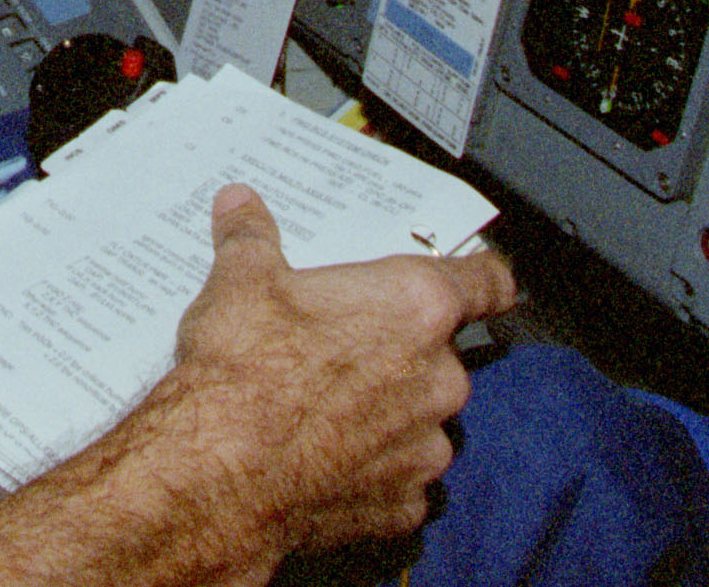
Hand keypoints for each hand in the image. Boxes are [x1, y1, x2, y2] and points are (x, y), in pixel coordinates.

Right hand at [159, 184, 517, 553]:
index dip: (481, 274)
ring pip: (421, 417)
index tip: (473, 274)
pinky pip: (400, 475)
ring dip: (387, 410)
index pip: (488, 281)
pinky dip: (371, 466)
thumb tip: (239, 204)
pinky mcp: (405, 504)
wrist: (220, 476)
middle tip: (341, 343)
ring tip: (322, 406)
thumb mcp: (240, 282)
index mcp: (416, 308)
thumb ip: (252, 238)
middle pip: (441, 352)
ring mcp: (426, 446)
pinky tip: (321, 455)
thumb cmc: (243, 374)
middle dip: (398, 348)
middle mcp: (439, 378)